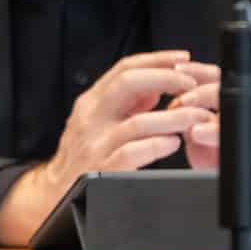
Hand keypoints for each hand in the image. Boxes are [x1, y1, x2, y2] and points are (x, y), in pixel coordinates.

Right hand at [0, 51, 213, 245]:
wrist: (54, 191)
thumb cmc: (84, 152)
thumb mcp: (99, 119)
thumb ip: (128, 102)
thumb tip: (159, 87)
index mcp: (93, 102)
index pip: (125, 68)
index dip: (158, 59)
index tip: (184, 58)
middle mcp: (91, 118)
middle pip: (128, 83)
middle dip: (167, 80)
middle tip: (193, 86)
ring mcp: (95, 144)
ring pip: (137, 122)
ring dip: (174, 117)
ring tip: (196, 116)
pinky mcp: (102, 170)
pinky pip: (132, 154)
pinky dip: (158, 145)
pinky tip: (173, 143)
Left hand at [167, 62, 250, 173]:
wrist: (235, 187)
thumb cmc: (218, 156)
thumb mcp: (199, 131)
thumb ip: (191, 116)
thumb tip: (179, 103)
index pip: (229, 79)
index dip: (202, 72)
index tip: (178, 71)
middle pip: (246, 97)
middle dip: (210, 95)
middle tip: (182, 102)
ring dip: (222, 130)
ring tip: (197, 132)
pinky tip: (232, 161)